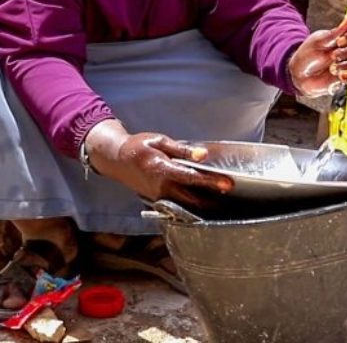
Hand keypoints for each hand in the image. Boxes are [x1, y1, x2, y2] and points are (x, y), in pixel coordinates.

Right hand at [84, 119, 231, 206]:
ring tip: (222, 200)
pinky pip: (178, 205)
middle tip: (230, 196)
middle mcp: (161, 187)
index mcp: (162, 169)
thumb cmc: (138, 147)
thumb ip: (182, 150)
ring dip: (204, 205)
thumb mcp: (160, 141)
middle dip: (212, 200)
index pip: (191, 177)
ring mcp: (158, 197)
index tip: (228, 184)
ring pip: (186, 206)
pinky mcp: (157, 201)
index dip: (211, 182)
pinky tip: (203, 200)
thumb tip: (203, 155)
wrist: (116, 160)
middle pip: (192, 199)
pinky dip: (191, 204)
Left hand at [288, 16, 346, 97]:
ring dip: (346, 64)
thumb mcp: (319, 41)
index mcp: (343, 37)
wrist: (300, 75)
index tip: (339, 42)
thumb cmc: (308, 54)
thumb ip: (336, 33)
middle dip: (346, 52)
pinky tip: (339, 75)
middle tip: (333, 56)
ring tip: (332, 68)